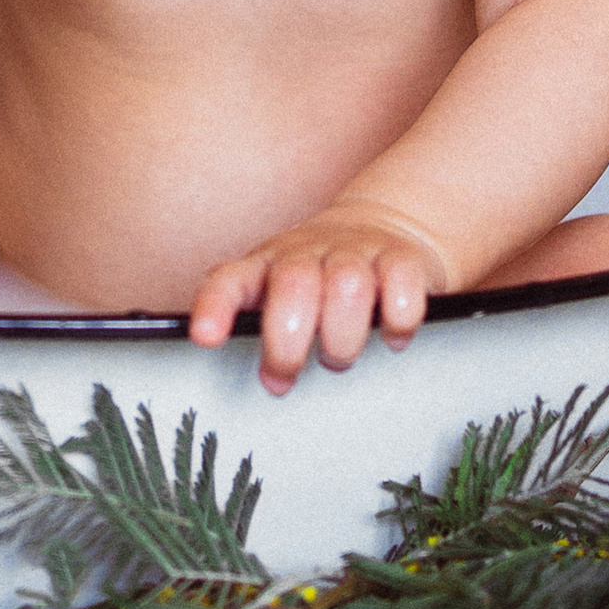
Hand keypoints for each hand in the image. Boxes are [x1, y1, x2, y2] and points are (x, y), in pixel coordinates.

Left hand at [187, 200, 451, 393]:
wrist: (386, 223)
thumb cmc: (321, 279)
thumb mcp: (279, 295)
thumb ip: (261, 332)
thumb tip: (254, 385)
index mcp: (267, 265)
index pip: (231, 279)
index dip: (215, 306)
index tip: (205, 339)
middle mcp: (309, 252)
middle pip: (294, 284)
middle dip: (288, 341)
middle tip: (285, 376)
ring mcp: (357, 251)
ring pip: (349, 284)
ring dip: (342, 337)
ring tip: (338, 357)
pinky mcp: (403, 257)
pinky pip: (401, 282)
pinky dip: (398, 319)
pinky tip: (391, 337)